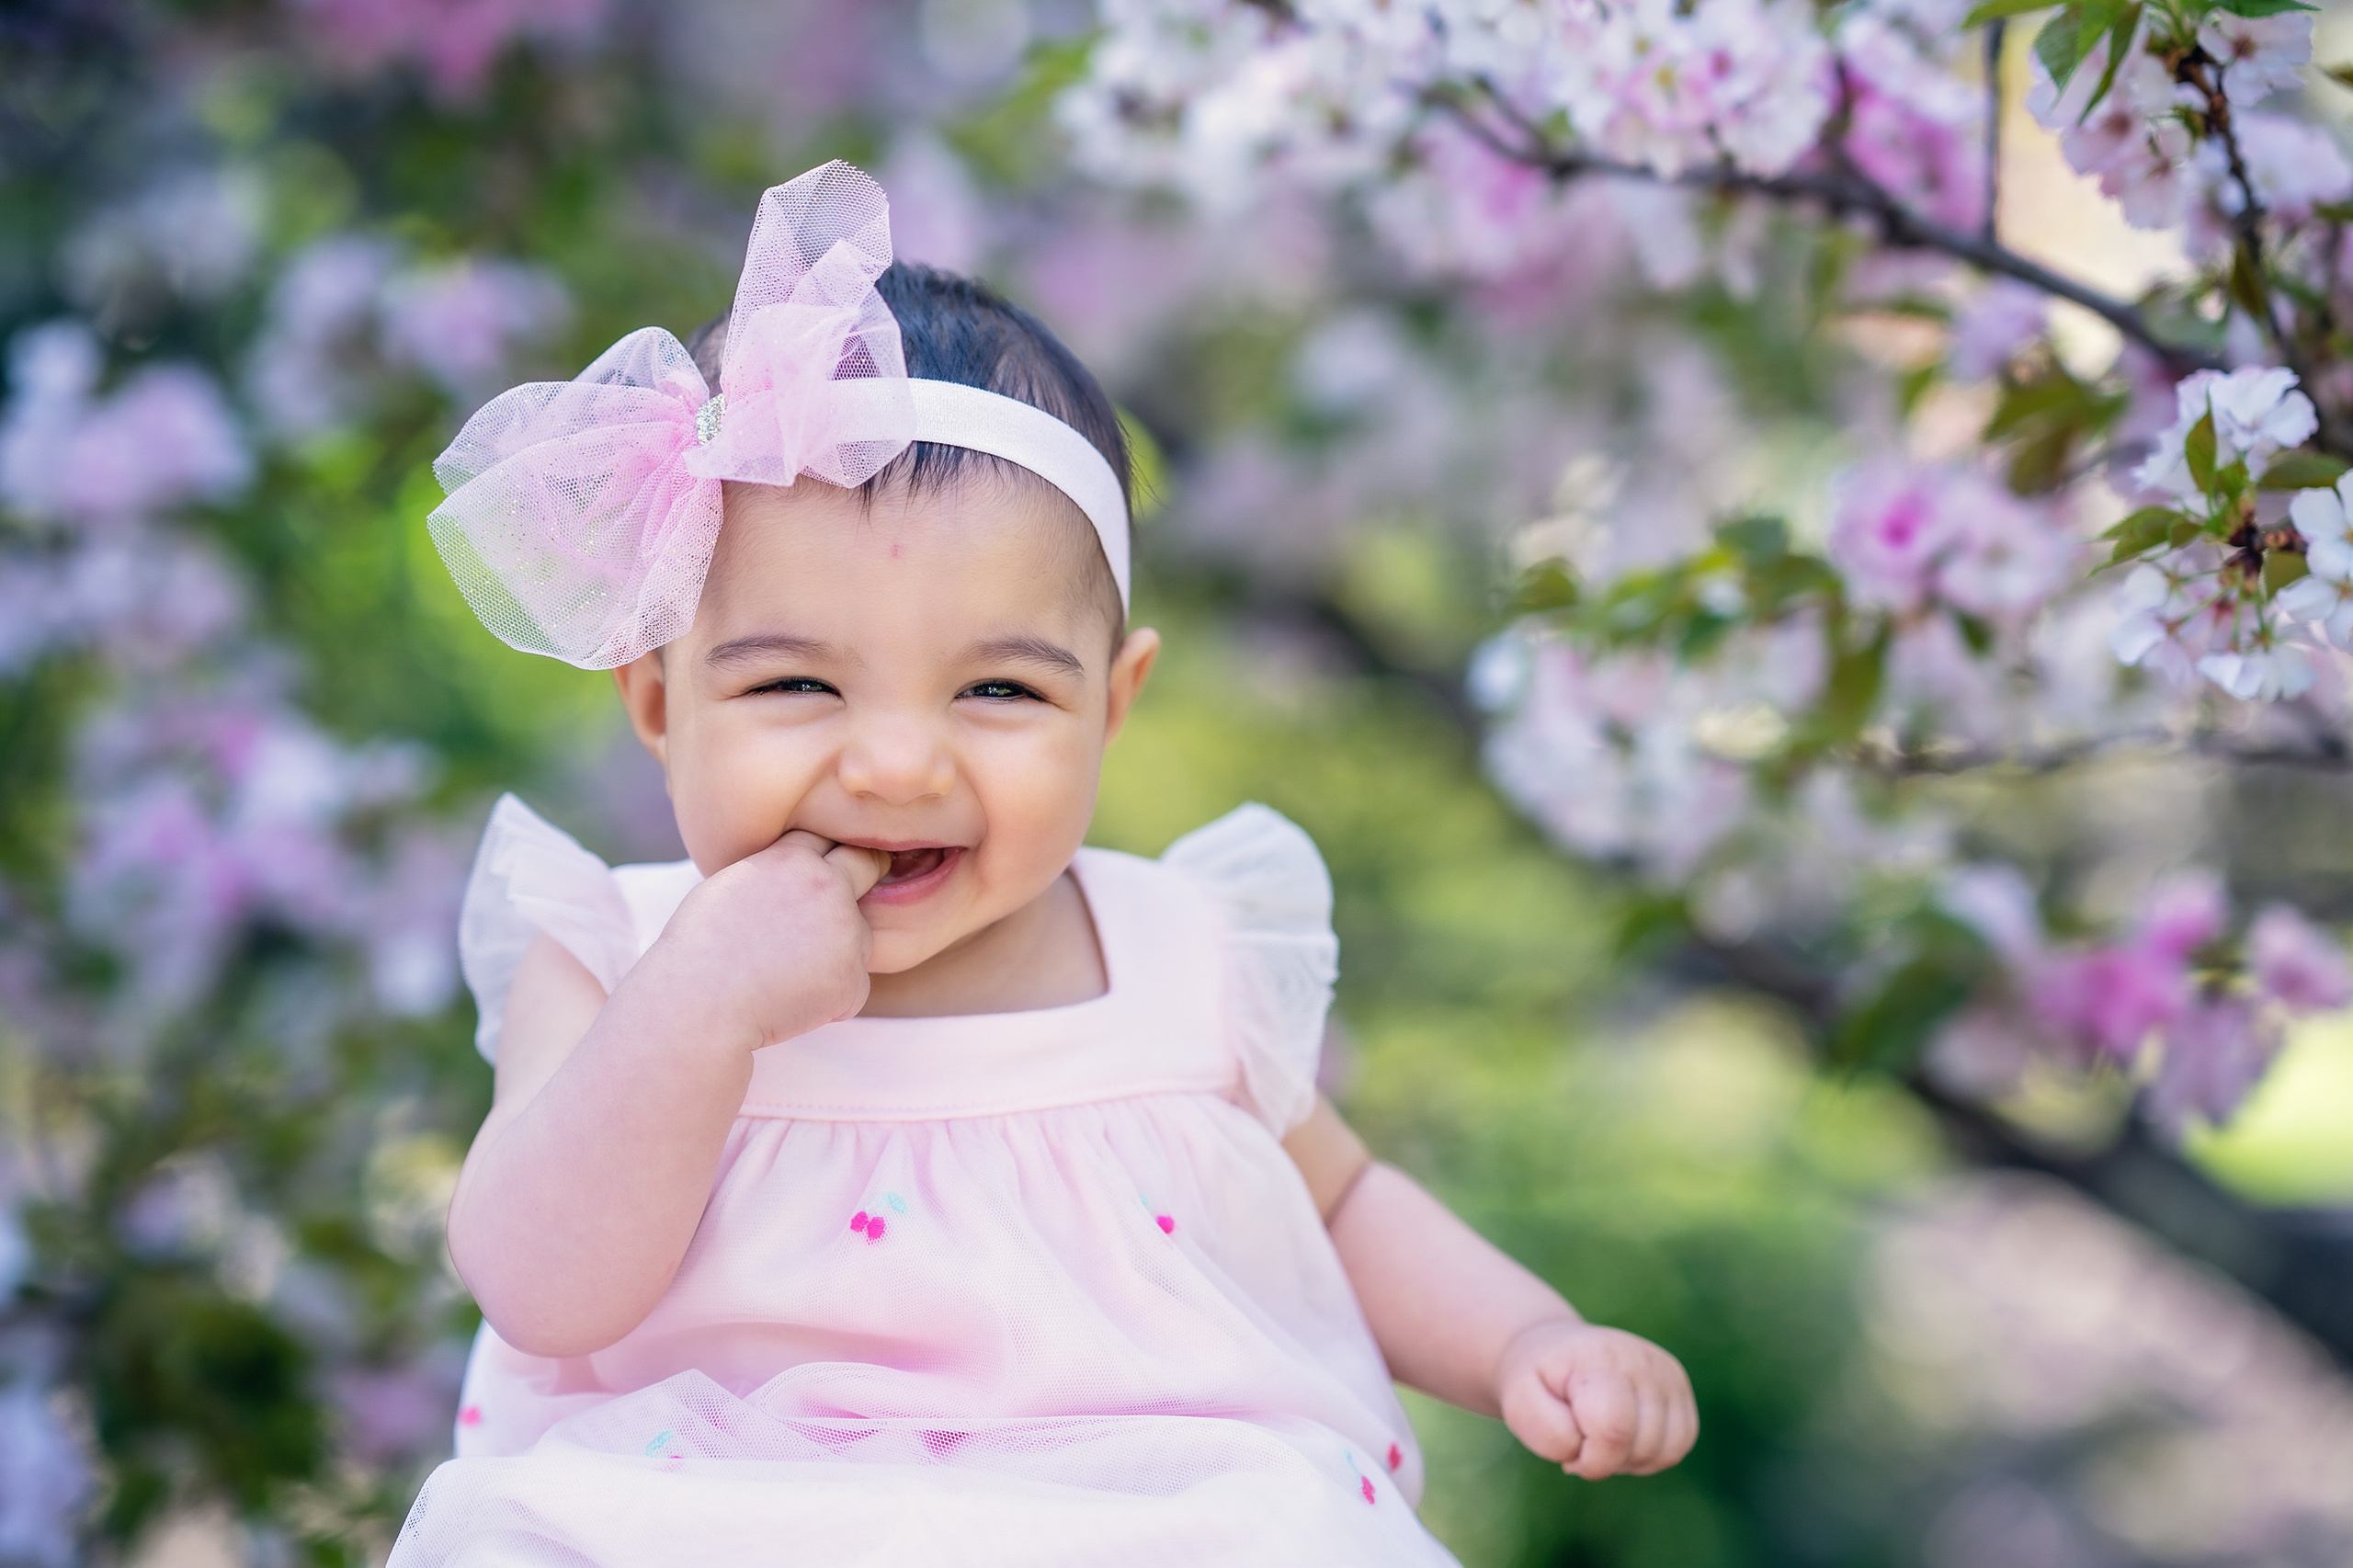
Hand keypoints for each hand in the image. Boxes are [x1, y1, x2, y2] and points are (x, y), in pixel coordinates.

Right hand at [648, 830, 887, 1050]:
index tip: (831, 860)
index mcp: (793, 859)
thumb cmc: (700, 948)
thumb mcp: (731, 885)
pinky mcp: (854, 979)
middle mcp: (828, 887)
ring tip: (784, 974)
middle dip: (869, 871)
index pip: (829, 836)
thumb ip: (775, 872)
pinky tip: (789, 1003)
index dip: (830, 850)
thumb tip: (796, 870)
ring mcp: (847, 933)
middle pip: (869, 865)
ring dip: (838, 953)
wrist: (699, 1004)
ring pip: (861, 936)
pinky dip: (831, 999)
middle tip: (849, 896)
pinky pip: (853, 986)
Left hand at [1495, 1318, 1696, 1479]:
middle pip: (1640, 1446)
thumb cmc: (1537, 1382)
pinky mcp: (1680, 1388)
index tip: (1568, 1447)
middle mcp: (1642, 1359)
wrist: (1553, 1351)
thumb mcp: (1519, 1404)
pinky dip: (1650, 1456)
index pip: (1614, 1429)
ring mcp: (1666, 1372)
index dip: (1589, 1458)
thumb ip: (1551, 1433)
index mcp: (1599, 1358)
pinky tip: (1623, 1438)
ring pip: (1665, 1451)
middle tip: (1580, 1436)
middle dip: (1605, 1459)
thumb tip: (1595, 1449)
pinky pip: (1678, 1447)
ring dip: (1628, 1460)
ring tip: (1599, 1436)